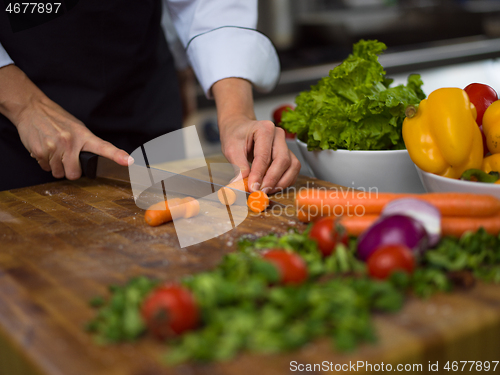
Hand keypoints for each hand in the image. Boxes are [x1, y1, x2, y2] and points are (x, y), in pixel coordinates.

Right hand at [0, 65, 129, 179]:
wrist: (31, 108)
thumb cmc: (56, 119)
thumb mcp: (76, 127)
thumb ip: (85, 144)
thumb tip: (91, 160)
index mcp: (83, 135)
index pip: (104, 147)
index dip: (117, 155)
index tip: (128, 161)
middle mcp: (70, 142)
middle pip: (74, 173)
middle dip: (70, 171)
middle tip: (67, 160)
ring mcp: (55, 147)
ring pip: (58, 173)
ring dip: (56, 166)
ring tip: (54, 151)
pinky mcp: (40, 151)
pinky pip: (45, 168)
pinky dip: (45, 162)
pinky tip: (45, 149)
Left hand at [219, 115, 300, 193]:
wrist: (241, 129)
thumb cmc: (236, 136)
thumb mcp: (232, 149)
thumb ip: (239, 167)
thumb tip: (241, 184)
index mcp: (264, 129)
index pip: (264, 155)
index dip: (259, 174)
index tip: (253, 188)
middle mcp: (279, 135)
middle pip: (282, 160)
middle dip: (272, 179)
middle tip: (261, 191)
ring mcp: (285, 145)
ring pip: (292, 166)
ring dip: (281, 182)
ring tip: (266, 190)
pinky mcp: (288, 154)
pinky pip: (293, 170)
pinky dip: (285, 181)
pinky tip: (272, 186)